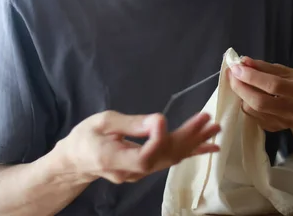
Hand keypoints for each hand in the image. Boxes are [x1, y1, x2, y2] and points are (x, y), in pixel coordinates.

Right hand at [57, 110, 220, 183]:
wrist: (77, 161)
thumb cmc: (84, 138)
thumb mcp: (101, 123)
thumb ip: (130, 123)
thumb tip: (159, 121)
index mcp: (114, 158)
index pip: (144, 156)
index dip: (157, 140)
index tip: (161, 119)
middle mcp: (131, 171)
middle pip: (164, 157)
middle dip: (188, 137)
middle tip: (207, 119)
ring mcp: (141, 173)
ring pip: (172, 158)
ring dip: (195, 142)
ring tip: (214, 128)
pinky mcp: (147, 169)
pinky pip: (171, 160)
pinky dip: (191, 151)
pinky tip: (209, 147)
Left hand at [227, 57, 292, 131]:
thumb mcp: (287, 72)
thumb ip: (265, 67)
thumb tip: (244, 62)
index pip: (274, 85)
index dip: (252, 76)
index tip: (237, 67)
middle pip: (260, 102)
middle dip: (241, 87)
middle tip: (232, 74)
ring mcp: (283, 123)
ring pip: (253, 110)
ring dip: (241, 94)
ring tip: (239, 81)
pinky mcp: (273, 129)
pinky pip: (252, 115)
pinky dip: (245, 102)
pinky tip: (247, 93)